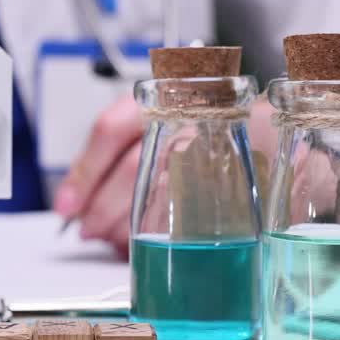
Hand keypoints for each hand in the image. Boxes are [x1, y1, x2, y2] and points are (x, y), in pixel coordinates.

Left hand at [55, 96, 276, 254]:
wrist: (273, 132)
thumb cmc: (207, 132)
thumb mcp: (160, 127)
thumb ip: (121, 161)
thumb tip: (75, 202)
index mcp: (164, 97)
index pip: (110, 130)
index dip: (83, 172)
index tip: (66, 206)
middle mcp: (190, 117)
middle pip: (133, 167)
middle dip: (103, 207)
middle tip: (88, 229)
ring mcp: (219, 146)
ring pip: (163, 191)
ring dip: (130, 225)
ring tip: (115, 238)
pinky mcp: (244, 177)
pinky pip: (198, 214)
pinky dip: (167, 234)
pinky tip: (154, 241)